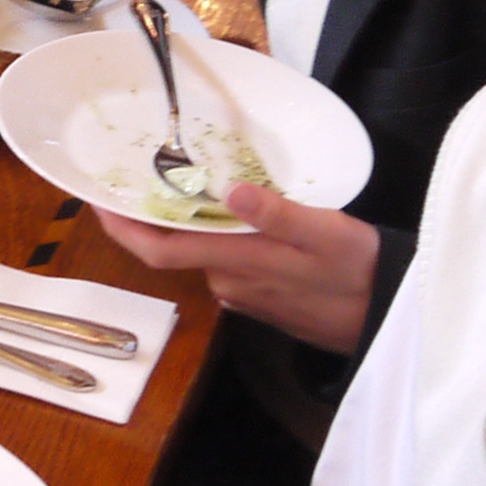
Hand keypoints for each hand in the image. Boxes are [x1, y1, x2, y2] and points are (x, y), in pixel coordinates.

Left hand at [94, 187, 379, 353]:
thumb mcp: (326, 232)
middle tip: (150, 167)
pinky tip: (236, 214)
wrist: (388, 318)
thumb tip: (230, 192)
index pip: (160, 250)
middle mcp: (229, 281)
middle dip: (160, 212)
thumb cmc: (359, 270)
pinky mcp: (259, 298)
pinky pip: (228, 263)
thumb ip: (277, 214)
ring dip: (197, 223)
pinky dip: (222, 239)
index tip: (98, 200)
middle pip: (178, 246)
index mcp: (237, 262)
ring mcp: (243, 293)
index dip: (123, 228)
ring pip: (206, 252)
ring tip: (196, 179)